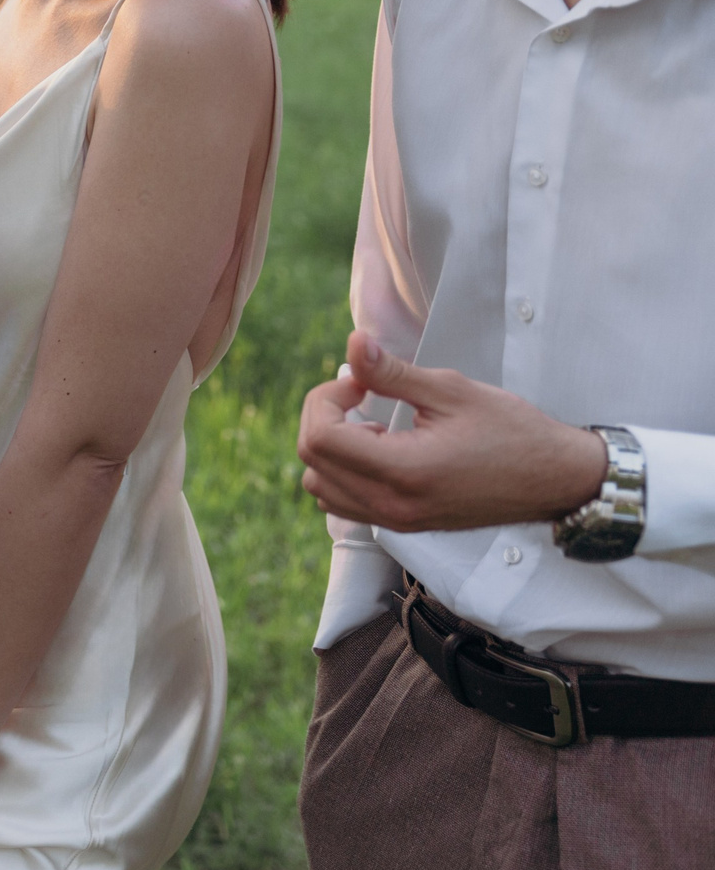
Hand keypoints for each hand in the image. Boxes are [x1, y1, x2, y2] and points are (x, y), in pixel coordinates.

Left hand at [296, 330, 606, 531]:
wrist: (557, 480)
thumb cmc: (513, 432)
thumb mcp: (452, 391)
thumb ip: (393, 372)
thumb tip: (354, 344)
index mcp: (404, 472)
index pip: (320, 439)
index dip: (326, 399)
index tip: (359, 381)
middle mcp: (393, 506)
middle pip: (313, 461)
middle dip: (325, 416)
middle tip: (362, 391)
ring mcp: (397, 521)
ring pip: (322, 486)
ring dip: (331, 447)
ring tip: (371, 422)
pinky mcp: (404, 524)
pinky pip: (345, 502)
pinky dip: (343, 472)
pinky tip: (379, 447)